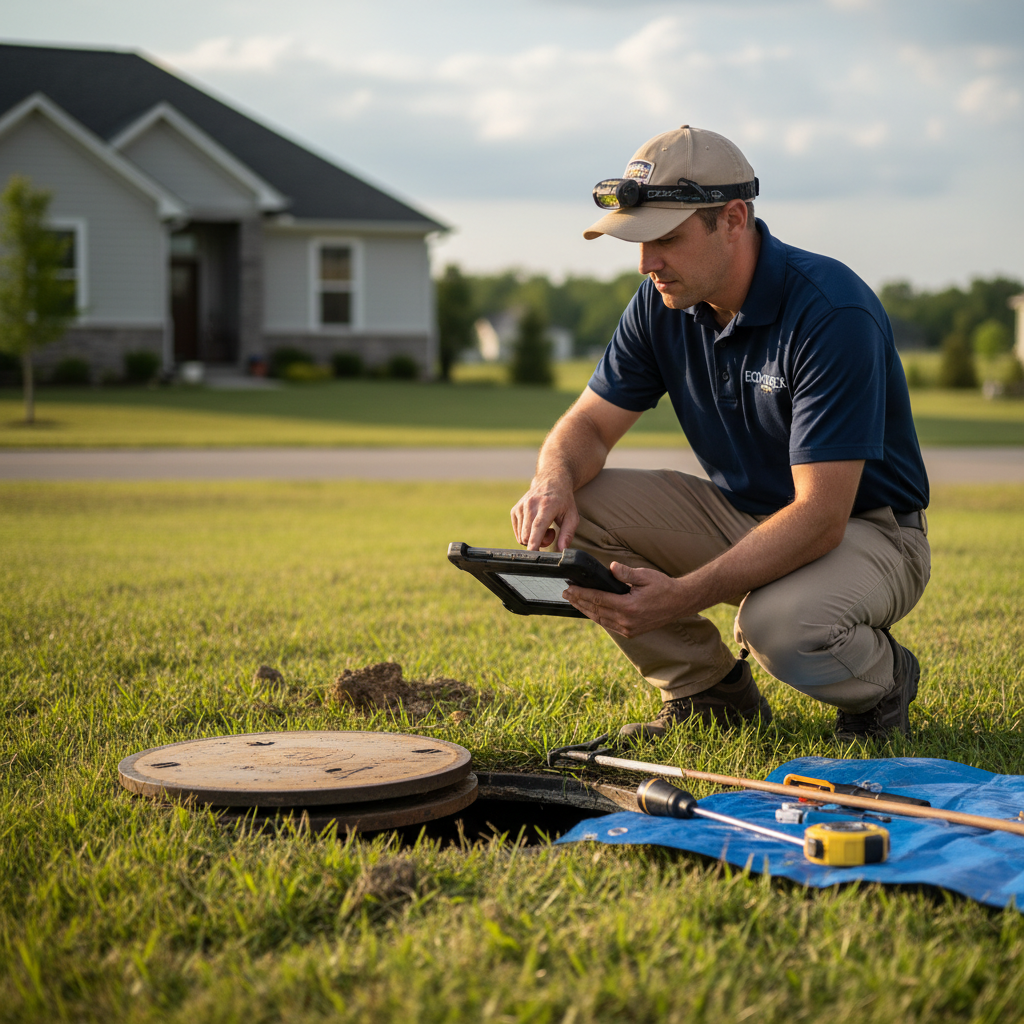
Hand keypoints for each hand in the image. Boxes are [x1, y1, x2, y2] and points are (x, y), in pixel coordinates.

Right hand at [510, 477, 579, 550]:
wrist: (551, 481)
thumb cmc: (564, 501)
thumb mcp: (572, 516)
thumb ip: (568, 534)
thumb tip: (562, 550)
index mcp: (547, 505)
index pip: (538, 526)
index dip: (534, 540)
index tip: (532, 552)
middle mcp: (531, 505)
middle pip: (527, 535)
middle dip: (539, 542)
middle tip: (551, 533)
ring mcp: (520, 507)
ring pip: (522, 536)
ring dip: (533, 538)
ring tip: (544, 526)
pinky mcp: (514, 510)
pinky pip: (518, 533)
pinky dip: (527, 533)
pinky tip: (535, 524)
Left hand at [565, 562, 690, 637]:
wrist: (680, 603)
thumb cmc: (663, 587)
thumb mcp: (645, 575)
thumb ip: (626, 573)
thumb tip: (611, 567)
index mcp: (629, 607)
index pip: (598, 599)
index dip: (581, 594)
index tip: (569, 588)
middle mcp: (626, 621)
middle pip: (595, 611)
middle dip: (579, 601)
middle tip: (565, 593)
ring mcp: (628, 629)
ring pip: (600, 620)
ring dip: (585, 610)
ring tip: (574, 601)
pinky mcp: (631, 632)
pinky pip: (608, 625)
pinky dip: (597, 617)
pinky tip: (590, 610)